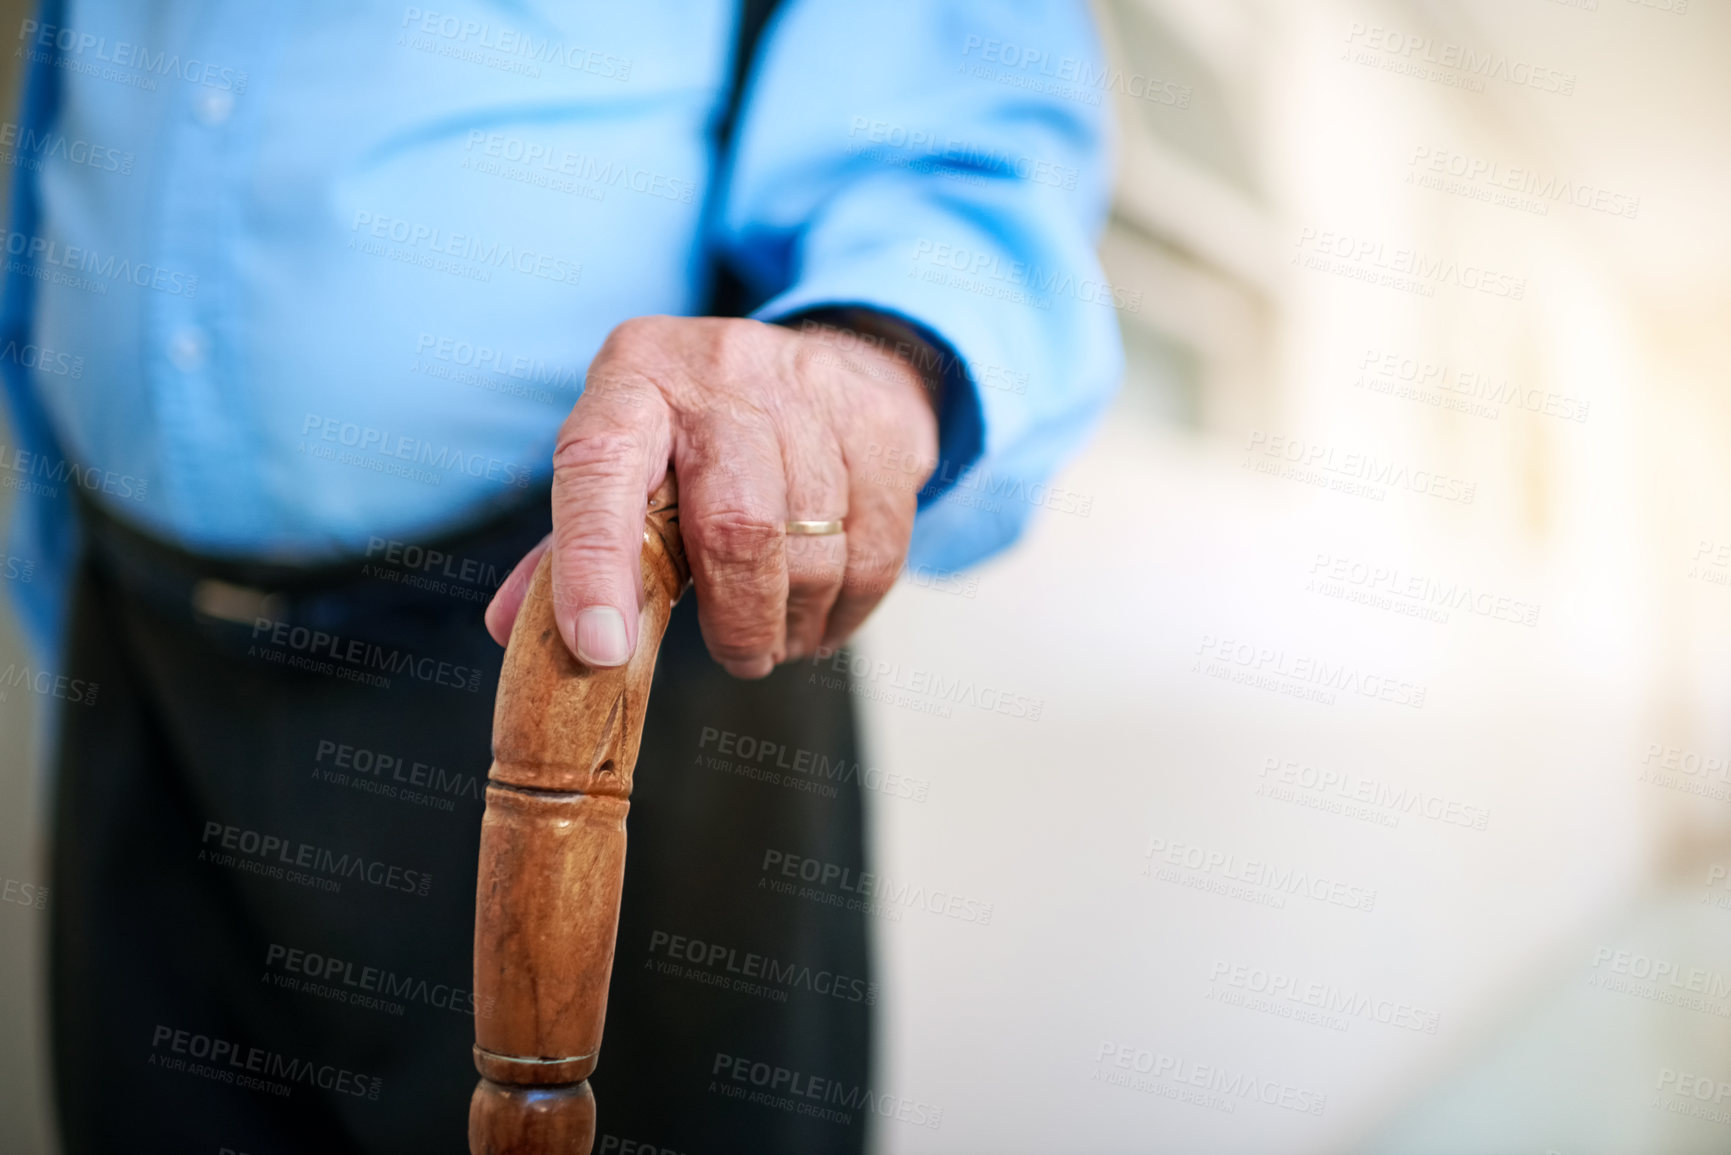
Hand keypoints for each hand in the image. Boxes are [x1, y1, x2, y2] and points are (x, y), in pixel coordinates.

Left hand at [484, 314, 939, 677]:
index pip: (599, 469)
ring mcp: (810, 389)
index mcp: (632, 377)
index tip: (600, 648)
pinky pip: (877, 553)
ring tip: (778, 633)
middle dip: (739, 621)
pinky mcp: (881, 424)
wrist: (825, 365)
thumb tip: (513, 628)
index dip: (594, 563)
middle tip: (738, 657)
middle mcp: (720, 370)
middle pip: (737, 525)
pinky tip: (823, 613)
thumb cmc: (701, 437)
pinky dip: (848, 610)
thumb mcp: (628, 464)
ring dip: (794, 622)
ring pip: (813, 550)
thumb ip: (570, 545)